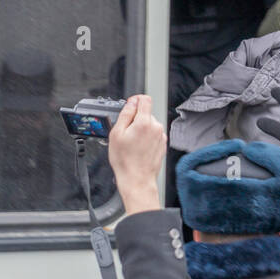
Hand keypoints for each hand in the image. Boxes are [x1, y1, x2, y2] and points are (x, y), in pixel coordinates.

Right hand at [108, 95, 165, 214]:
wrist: (137, 179)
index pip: (145, 99)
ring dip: (140, 129)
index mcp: (144, 122)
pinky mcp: (162, 144)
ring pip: (149, 124)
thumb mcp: (116, 134)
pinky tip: (138, 148)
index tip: (129, 106)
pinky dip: (146, 138)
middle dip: (135, 119)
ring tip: (131, 143)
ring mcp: (161, 136)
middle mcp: (156, 127)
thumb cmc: (125, 161)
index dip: (135, 100)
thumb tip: (131, 102)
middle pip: (146, 113)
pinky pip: (153, 134)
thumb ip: (125, 114)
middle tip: (126, 133)